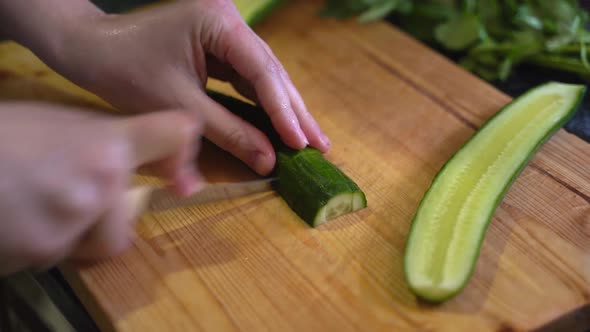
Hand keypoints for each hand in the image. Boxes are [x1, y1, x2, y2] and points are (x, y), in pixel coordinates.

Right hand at [0, 102, 199, 274]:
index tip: (178, 168)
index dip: (181, 148)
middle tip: (69, 188)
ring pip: (99, 238)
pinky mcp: (44, 255)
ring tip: (37, 202)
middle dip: (106, 208)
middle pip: (128, 213)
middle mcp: (100, 186)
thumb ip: (99, 136)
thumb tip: (134, 155)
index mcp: (105, 144)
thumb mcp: (51, 119)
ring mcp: (72, 224)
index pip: (172, 135)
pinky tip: (20, 217)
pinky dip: (47, 239)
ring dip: (78, 228)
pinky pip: (63, 253)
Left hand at [41, 0, 330, 182]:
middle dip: (295, 111)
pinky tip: (284, 124)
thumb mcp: (181, 106)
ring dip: (286, 110)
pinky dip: (265, 105)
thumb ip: (229, 132)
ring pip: (265, 76)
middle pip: (272, 72)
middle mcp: (229, 22)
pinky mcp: (220, 47)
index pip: (262, 72)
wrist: (92, 49)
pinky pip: (249, 79)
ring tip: (311, 139)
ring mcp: (226, 34)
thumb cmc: (127, 72)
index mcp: (219, 23)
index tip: (301, 144)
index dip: (283, 112)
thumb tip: (268, 160)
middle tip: (322, 145)